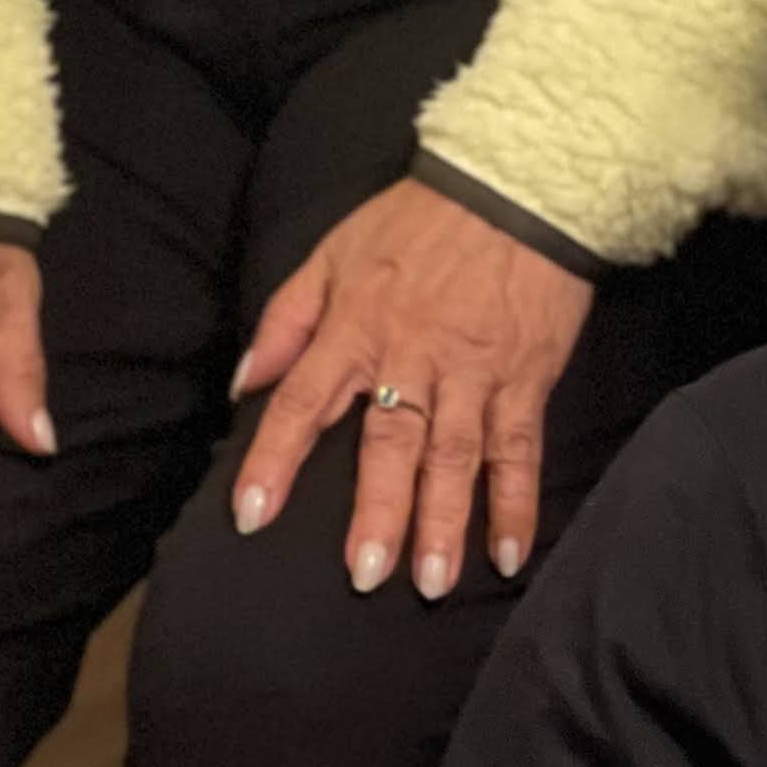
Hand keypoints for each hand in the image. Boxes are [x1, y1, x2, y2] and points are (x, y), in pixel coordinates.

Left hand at [229, 180, 592, 600]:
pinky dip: (517, 501)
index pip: (305, 399)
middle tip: (363, 575)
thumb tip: (242, 385)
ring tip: (430, 583)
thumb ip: (286, 319)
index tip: (250, 515)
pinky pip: (520, 446)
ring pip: (455, 453)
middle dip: (377, 511)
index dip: (275, 459)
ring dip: (444, 520)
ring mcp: (473, 368)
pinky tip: (511, 553)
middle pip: (390, 441)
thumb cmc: (417, 220)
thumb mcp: (334, 251)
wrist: (516, 183)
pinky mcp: (524, 375)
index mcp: (357, 324)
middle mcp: (413, 354)